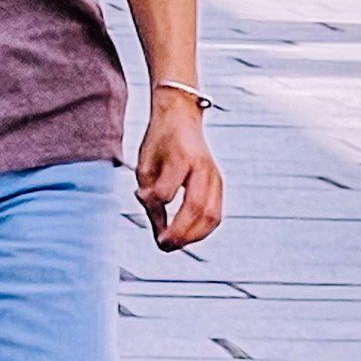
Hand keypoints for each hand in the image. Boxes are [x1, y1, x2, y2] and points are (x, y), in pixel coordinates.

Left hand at [135, 90, 223, 251]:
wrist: (181, 116)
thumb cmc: (160, 140)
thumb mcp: (145, 163)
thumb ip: (150, 196)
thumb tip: (158, 231)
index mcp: (180, 156)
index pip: (167, 190)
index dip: (152, 205)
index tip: (141, 204)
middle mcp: (203, 167)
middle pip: (197, 209)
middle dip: (179, 233)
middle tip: (163, 245)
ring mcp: (216, 176)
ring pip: (212, 217)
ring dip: (192, 237)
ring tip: (173, 244)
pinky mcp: (220, 184)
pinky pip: (216, 215)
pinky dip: (202, 230)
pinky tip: (187, 235)